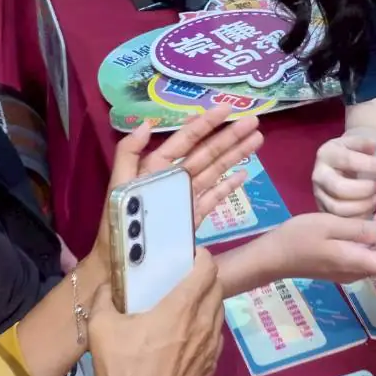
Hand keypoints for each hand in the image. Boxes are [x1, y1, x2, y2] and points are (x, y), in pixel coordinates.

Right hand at [89, 249, 223, 375]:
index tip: (191, 254)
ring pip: (219, 310)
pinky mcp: (211, 365)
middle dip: (206, 276)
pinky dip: (208, 325)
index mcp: (181, 308)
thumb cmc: (124, 372)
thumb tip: (108, 286)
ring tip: (188, 303)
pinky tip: (189, 332)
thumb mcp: (101, 330)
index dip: (203, 256)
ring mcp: (211, 345)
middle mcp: (203, 322)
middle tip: (186, 276)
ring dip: (208, 301)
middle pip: (217, 287)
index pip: (207, 269)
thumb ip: (103, 299)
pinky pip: (216, 334)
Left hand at [92, 107, 262, 272]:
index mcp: (157, 167)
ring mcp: (186, 197)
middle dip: (230, 136)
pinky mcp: (193, 217)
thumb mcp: (119, 186)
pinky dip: (228, 186)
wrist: (121, 267)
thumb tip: (148, 124)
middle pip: (206, 152)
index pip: (185, 139)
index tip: (226, 108)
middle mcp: (174, 178)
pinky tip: (244, 175)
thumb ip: (128, 154)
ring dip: (235, 154)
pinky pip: (214, 197)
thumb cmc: (118, 226)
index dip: (206, 123)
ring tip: (257, 139)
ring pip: (215, 170)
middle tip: (254, 121)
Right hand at [269, 213, 375, 283]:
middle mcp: (358, 272)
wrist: (273, 256)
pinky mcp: (341, 265)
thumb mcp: (329, 225)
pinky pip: (365, 256)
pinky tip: (369, 219)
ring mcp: (349, 271)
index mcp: (357, 262)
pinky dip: (372, 241)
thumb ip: (361, 230)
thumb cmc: (299, 237)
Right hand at [311, 131, 375, 217]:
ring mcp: (320, 195)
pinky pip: (342, 222)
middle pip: (339, 188)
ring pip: (339, 208)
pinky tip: (373, 211)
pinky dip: (360, 219)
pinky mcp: (325, 212)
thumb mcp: (361, 144)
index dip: (371, 164)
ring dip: (363, 206)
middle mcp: (319, 175)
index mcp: (327, 153)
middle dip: (364, 190)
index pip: (348, 159)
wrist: (345, 164)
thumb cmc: (358, 153)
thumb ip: (368, 145)